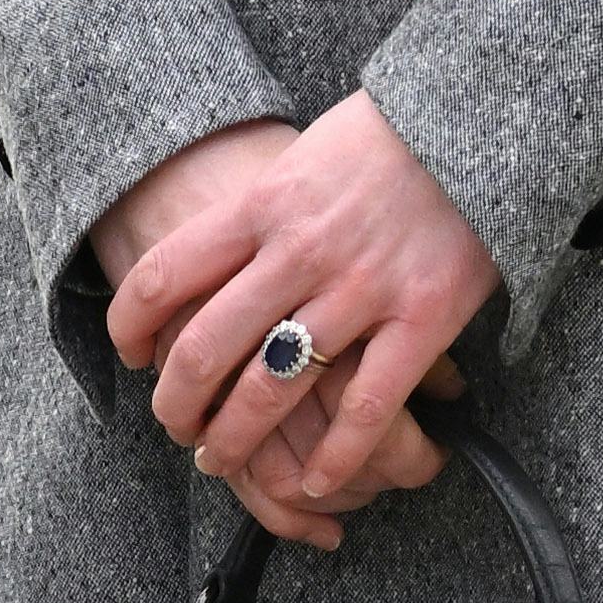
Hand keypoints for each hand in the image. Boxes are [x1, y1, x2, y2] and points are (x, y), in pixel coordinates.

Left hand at [104, 95, 495, 545]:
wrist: (473, 119)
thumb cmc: (379, 140)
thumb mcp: (295, 160)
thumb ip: (254, 215)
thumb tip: (204, 265)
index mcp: (258, 207)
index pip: (162, 278)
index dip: (130, 328)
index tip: (131, 356)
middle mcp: (298, 252)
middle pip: (205, 347)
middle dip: (177, 404)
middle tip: (176, 429)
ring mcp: (360, 289)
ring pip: (274, 387)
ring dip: (237, 439)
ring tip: (223, 462)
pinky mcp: (423, 320)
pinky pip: (366, 407)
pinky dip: (335, 457)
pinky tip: (315, 483)